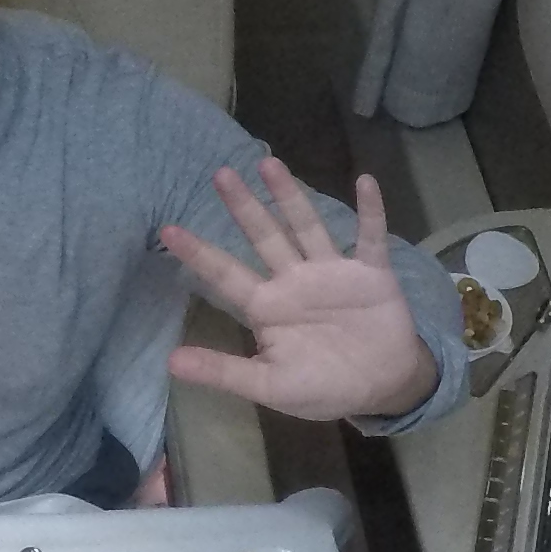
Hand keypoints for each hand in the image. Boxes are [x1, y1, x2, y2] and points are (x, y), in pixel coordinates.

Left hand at [161, 163, 438, 425]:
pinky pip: (370, 237)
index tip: (168, 230)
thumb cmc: (323, 387)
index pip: (226, 275)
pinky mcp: (370, 273)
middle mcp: (294, 281)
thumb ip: (224, 372)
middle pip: (264, 237)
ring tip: (269, 163)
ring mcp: (332, 272)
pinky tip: (365, 181)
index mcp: (268, 307)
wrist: (382, 388)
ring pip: (306, 228)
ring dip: (290, 197)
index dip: (199, 254)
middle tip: (220, 175)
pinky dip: (371, 212)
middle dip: (244, 207)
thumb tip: (170, 363)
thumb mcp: (269, 385)